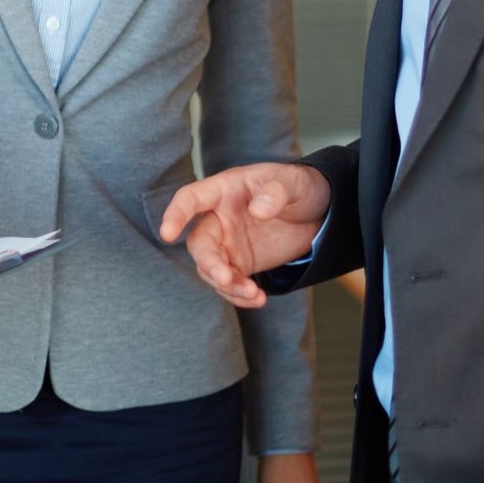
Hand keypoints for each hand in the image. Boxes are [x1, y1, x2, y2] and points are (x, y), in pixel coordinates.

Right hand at [158, 163, 330, 307]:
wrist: (315, 213)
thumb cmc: (297, 187)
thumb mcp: (292, 182)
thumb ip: (276, 192)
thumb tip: (258, 211)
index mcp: (224, 191)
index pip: (191, 199)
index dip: (176, 214)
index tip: (167, 234)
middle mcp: (218, 218)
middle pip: (199, 243)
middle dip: (209, 263)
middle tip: (227, 279)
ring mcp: (227, 243)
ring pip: (210, 268)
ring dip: (227, 285)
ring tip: (254, 293)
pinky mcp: (240, 264)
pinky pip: (229, 284)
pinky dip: (239, 296)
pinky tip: (259, 300)